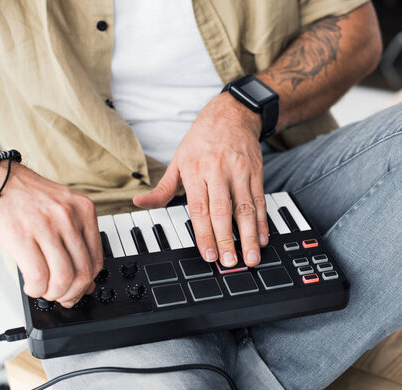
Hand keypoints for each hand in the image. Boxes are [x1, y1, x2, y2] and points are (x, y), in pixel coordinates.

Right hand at [0, 150, 102, 307]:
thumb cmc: (25, 196)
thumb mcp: (61, 210)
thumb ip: (75, 240)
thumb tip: (85, 281)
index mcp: (84, 210)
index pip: (96, 259)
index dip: (87, 283)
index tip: (78, 290)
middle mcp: (69, 216)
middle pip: (83, 272)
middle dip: (71, 293)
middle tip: (60, 297)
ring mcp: (46, 225)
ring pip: (63, 277)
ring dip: (53, 293)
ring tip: (43, 290)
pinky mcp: (22, 236)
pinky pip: (39, 276)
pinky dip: (37, 289)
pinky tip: (32, 286)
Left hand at [133, 93, 268, 266]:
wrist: (232, 114)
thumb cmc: (201, 140)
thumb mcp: (178, 160)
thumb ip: (162, 188)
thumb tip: (139, 202)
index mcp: (195, 170)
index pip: (199, 208)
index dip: (204, 234)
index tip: (208, 254)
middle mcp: (218, 171)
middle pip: (222, 211)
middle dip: (226, 240)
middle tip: (229, 262)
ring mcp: (239, 172)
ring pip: (245, 208)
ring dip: (249, 235)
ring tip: (250, 257)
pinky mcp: (256, 173)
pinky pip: (260, 200)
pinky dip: (262, 221)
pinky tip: (262, 238)